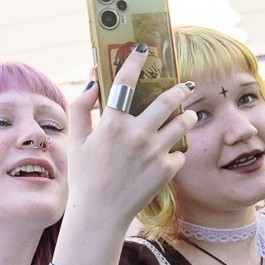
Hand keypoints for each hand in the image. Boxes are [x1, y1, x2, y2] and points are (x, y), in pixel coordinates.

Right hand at [64, 54, 198, 236]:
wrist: (100, 215)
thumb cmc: (85, 176)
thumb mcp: (76, 140)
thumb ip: (81, 108)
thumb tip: (94, 82)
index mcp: (112, 124)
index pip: (125, 82)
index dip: (134, 61)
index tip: (143, 49)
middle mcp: (136, 135)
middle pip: (167, 100)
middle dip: (179, 89)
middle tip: (184, 85)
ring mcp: (154, 153)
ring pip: (183, 123)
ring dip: (187, 116)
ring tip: (187, 116)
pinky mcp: (167, 170)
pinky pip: (179, 151)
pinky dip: (175, 150)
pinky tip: (167, 154)